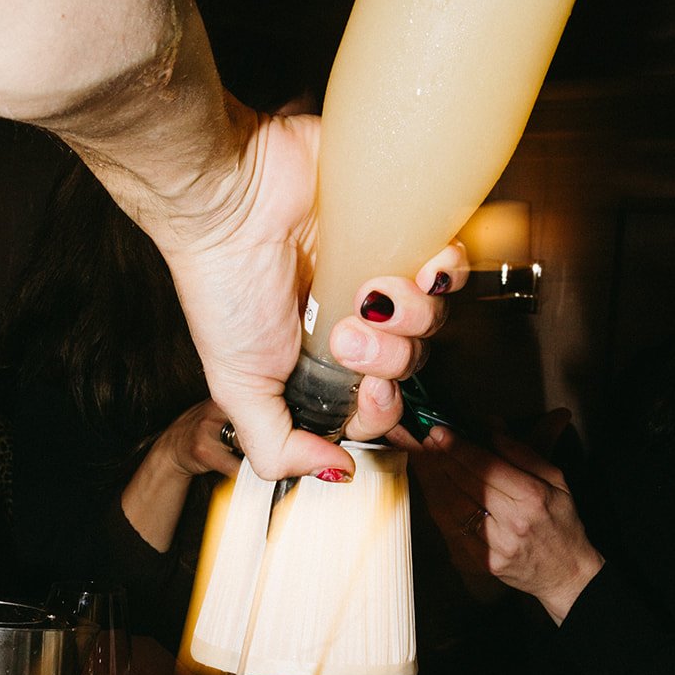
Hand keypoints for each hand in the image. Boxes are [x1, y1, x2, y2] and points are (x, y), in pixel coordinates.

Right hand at [163, 105, 465, 480]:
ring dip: (410, 315)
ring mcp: (380, 276)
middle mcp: (354, 324)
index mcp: (321, 366)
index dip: (385, 408)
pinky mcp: (401, 231)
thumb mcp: (238, 388)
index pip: (381, 408)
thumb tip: (335, 475)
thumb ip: (277, 446)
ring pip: (434, 319)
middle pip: (412, 366)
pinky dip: (442, 271)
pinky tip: (409, 264)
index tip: (366, 389)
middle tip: (345, 333)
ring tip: (366, 292)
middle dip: (389, 358)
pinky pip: (450, 266)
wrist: (230, 200)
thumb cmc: (223, 287)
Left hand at [399, 425, 603, 622]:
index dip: (459, 447)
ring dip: (432, 479)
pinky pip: (449, 529)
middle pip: (465, 484)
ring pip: (451, 507)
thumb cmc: (561, 522)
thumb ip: (522, 451)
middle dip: (440, 458)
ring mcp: (494, 547)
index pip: (487, 466)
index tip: (440, 431)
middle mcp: (512, 523)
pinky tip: (429, 487)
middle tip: (425, 439)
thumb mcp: (555, 479)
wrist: (565, 573)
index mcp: (532, 498)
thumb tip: (490, 427)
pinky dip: (436, 505)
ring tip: (420, 458)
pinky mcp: (480, 563)